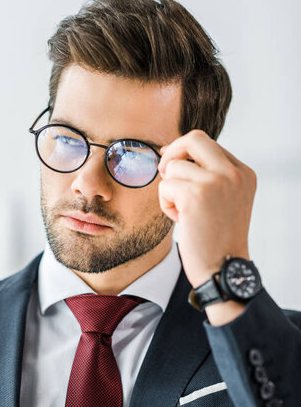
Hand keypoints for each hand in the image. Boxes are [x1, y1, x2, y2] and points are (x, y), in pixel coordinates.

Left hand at [158, 129, 256, 288]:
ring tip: (183, 212)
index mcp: (243, 173)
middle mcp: (233, 173)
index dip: (184, 151)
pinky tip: (181, 220)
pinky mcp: (196, 195)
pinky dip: (166, 204)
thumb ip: (207, 175)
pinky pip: (165, 186)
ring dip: (169, 190)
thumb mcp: (223, 200)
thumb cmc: (217, 238)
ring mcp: (216, 182)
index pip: (208, 143)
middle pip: (194, 139)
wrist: (222, 268)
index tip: (172, 165)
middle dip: (172, 152)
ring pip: (173, 167)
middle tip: (163, 172)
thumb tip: (170, 153)